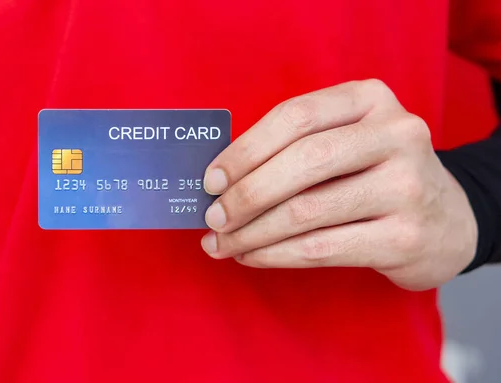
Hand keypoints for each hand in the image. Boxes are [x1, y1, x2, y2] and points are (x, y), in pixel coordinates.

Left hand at [200, 79, 477, 290]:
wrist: (446, 220)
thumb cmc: (375, 174)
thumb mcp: (348, 140)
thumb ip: (296, 147)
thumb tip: (221, 180)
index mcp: (372, 99)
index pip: (296, 116)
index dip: (245, 149)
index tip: (211, 179)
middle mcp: (397, 135)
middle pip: (302, 161)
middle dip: (245, 194)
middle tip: (213, 217)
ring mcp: (407, 186)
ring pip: (306, 211)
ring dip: (251, 232)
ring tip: (222, 243)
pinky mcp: (404, 237)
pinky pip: (320, 249)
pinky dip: (274, 255)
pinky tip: (251, 256)